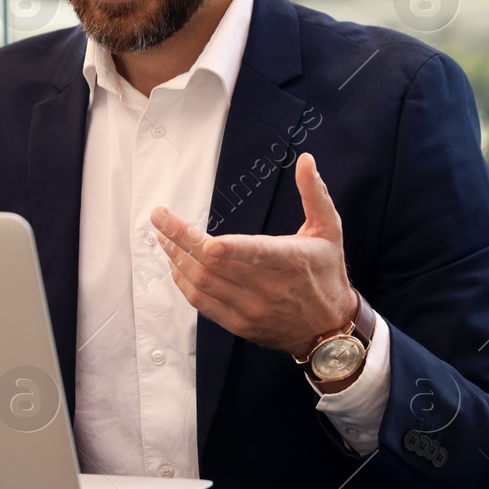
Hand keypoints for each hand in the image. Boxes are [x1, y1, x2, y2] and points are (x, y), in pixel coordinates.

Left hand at [151, 152, 355, 356]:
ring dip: (177, 257)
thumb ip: (314, 194)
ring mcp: (251, 308)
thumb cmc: (326, 273)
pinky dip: (183, 282)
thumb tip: (304, 160)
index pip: (257, 254)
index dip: (231, 249)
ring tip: (162, 236)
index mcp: (290, 261)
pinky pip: (202, 303)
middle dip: (181, 238)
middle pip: (215, 265)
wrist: (328, 329)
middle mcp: (269, 288)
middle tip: (159, 217)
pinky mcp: (239, 323)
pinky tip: (174, 264)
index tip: (205, 242)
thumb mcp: (329, 230)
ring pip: (203, 283)